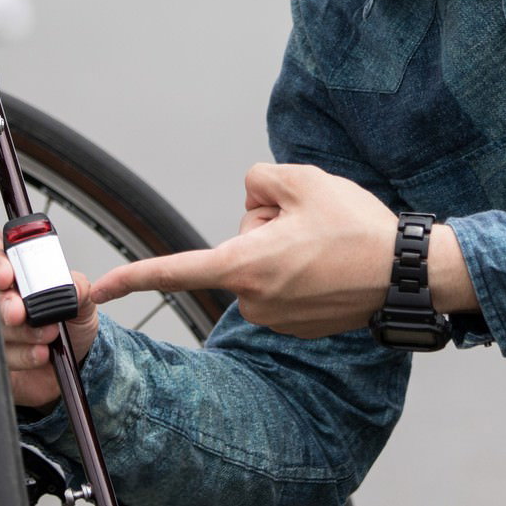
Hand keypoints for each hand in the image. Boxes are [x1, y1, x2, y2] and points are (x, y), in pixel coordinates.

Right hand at [0, 228, 99, 409]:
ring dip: (22, 333)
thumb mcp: (82, 300)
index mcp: (17, 268)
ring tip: (48, 335)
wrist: (75, 359)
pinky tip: (40, 353)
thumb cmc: (71, 323)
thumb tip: (72, 285)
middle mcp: (1, 294)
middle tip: (20, 313)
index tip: (7, 275)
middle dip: (5, 303)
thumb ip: (78, 287)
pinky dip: (23, 355)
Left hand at [91, 163, 398, 337]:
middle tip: (310, 225)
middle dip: (265, 228)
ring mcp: (275, 316)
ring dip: (284, 249)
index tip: (99, 290)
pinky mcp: (295, 324)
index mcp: (245, 264)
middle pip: (238, 246)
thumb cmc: (357, 228)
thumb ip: (259, 180)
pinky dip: (299, 270)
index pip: (175, 271)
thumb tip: (253, 197)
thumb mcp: (302, 180)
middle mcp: (253, 298)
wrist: (405, 273)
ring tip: (325, 245)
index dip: (133, 278)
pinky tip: (330, 263)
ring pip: (260, 264)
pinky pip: (281, 284)